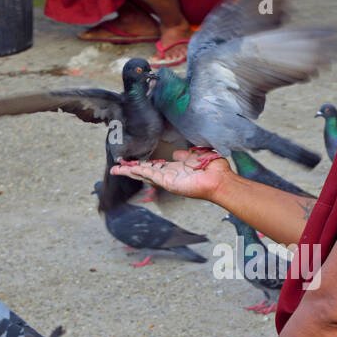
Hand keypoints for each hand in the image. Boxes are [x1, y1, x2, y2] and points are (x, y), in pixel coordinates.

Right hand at [111, 149, 231, 200]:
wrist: (220, 179)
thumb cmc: (213, 169)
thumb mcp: (197, 156)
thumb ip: (186, 155)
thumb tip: (176, 153)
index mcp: (176, 170)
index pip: (155, 167)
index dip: (143, 165)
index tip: (132, 163)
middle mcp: (170, 176)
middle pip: (145, 172)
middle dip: (130, 170)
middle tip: (116, 169)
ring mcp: (168, 180)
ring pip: (145, 175)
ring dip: (131, 172)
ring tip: (116, 170)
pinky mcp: (169, 183)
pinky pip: (152, 175)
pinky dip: (141, 172)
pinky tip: (130, 169)